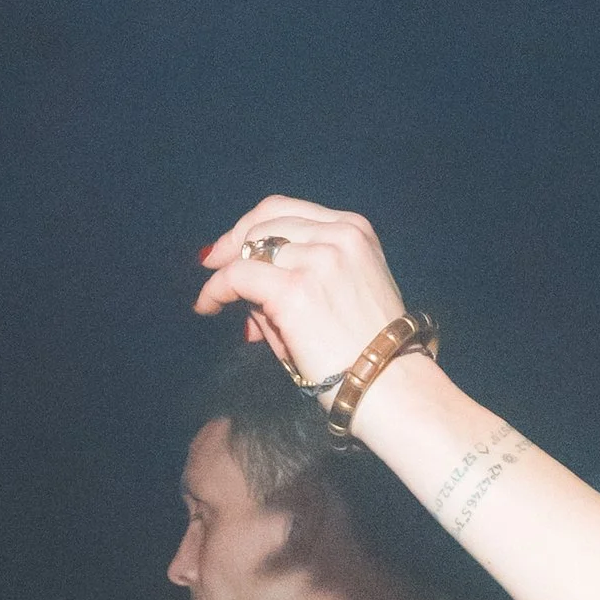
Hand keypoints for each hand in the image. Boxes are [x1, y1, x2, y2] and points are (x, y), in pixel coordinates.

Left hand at [195, 196, 406, 392]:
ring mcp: (317, 260)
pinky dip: (215, 290)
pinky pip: (237, 277)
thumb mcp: (345, 295)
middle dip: (234, 245)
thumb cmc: (372, 353)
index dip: (251, 227)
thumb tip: (245, 292)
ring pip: (250, 249)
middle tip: (214, 270)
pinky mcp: (295, 289)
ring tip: (224, 302)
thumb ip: (301, 277)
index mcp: (356, 231)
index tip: (229, 248)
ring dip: (232, 274)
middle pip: (264, 221)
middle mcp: (339, 236)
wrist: (392, 388)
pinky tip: (207, 306)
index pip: (288, 211)